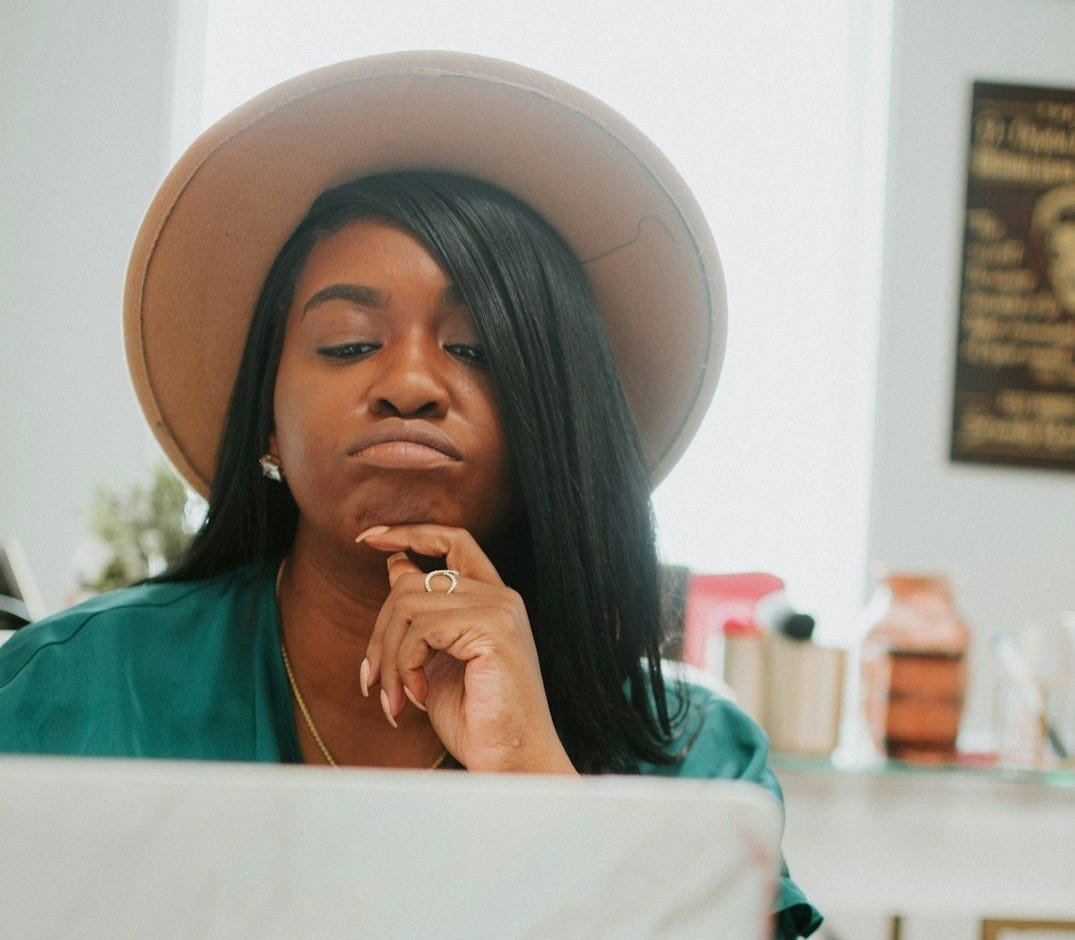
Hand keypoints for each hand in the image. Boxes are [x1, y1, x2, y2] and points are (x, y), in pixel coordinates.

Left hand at [356, 524, 575, 773]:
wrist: (509, 762)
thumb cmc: (475, 721)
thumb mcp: (436, 660)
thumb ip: (422, 617)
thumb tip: (397, 568)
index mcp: (493, 599)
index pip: (453, 539)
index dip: (409, 532)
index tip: (368, 538)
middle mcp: (500, 596)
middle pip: (413, 580)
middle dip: (380, 632)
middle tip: (372, 681)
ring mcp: (499, 608)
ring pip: (408, 603)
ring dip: (389, 657)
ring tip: (395, 698)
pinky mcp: (493, 628)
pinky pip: (421, 628)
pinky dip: (405, 665)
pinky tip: (416, 697)